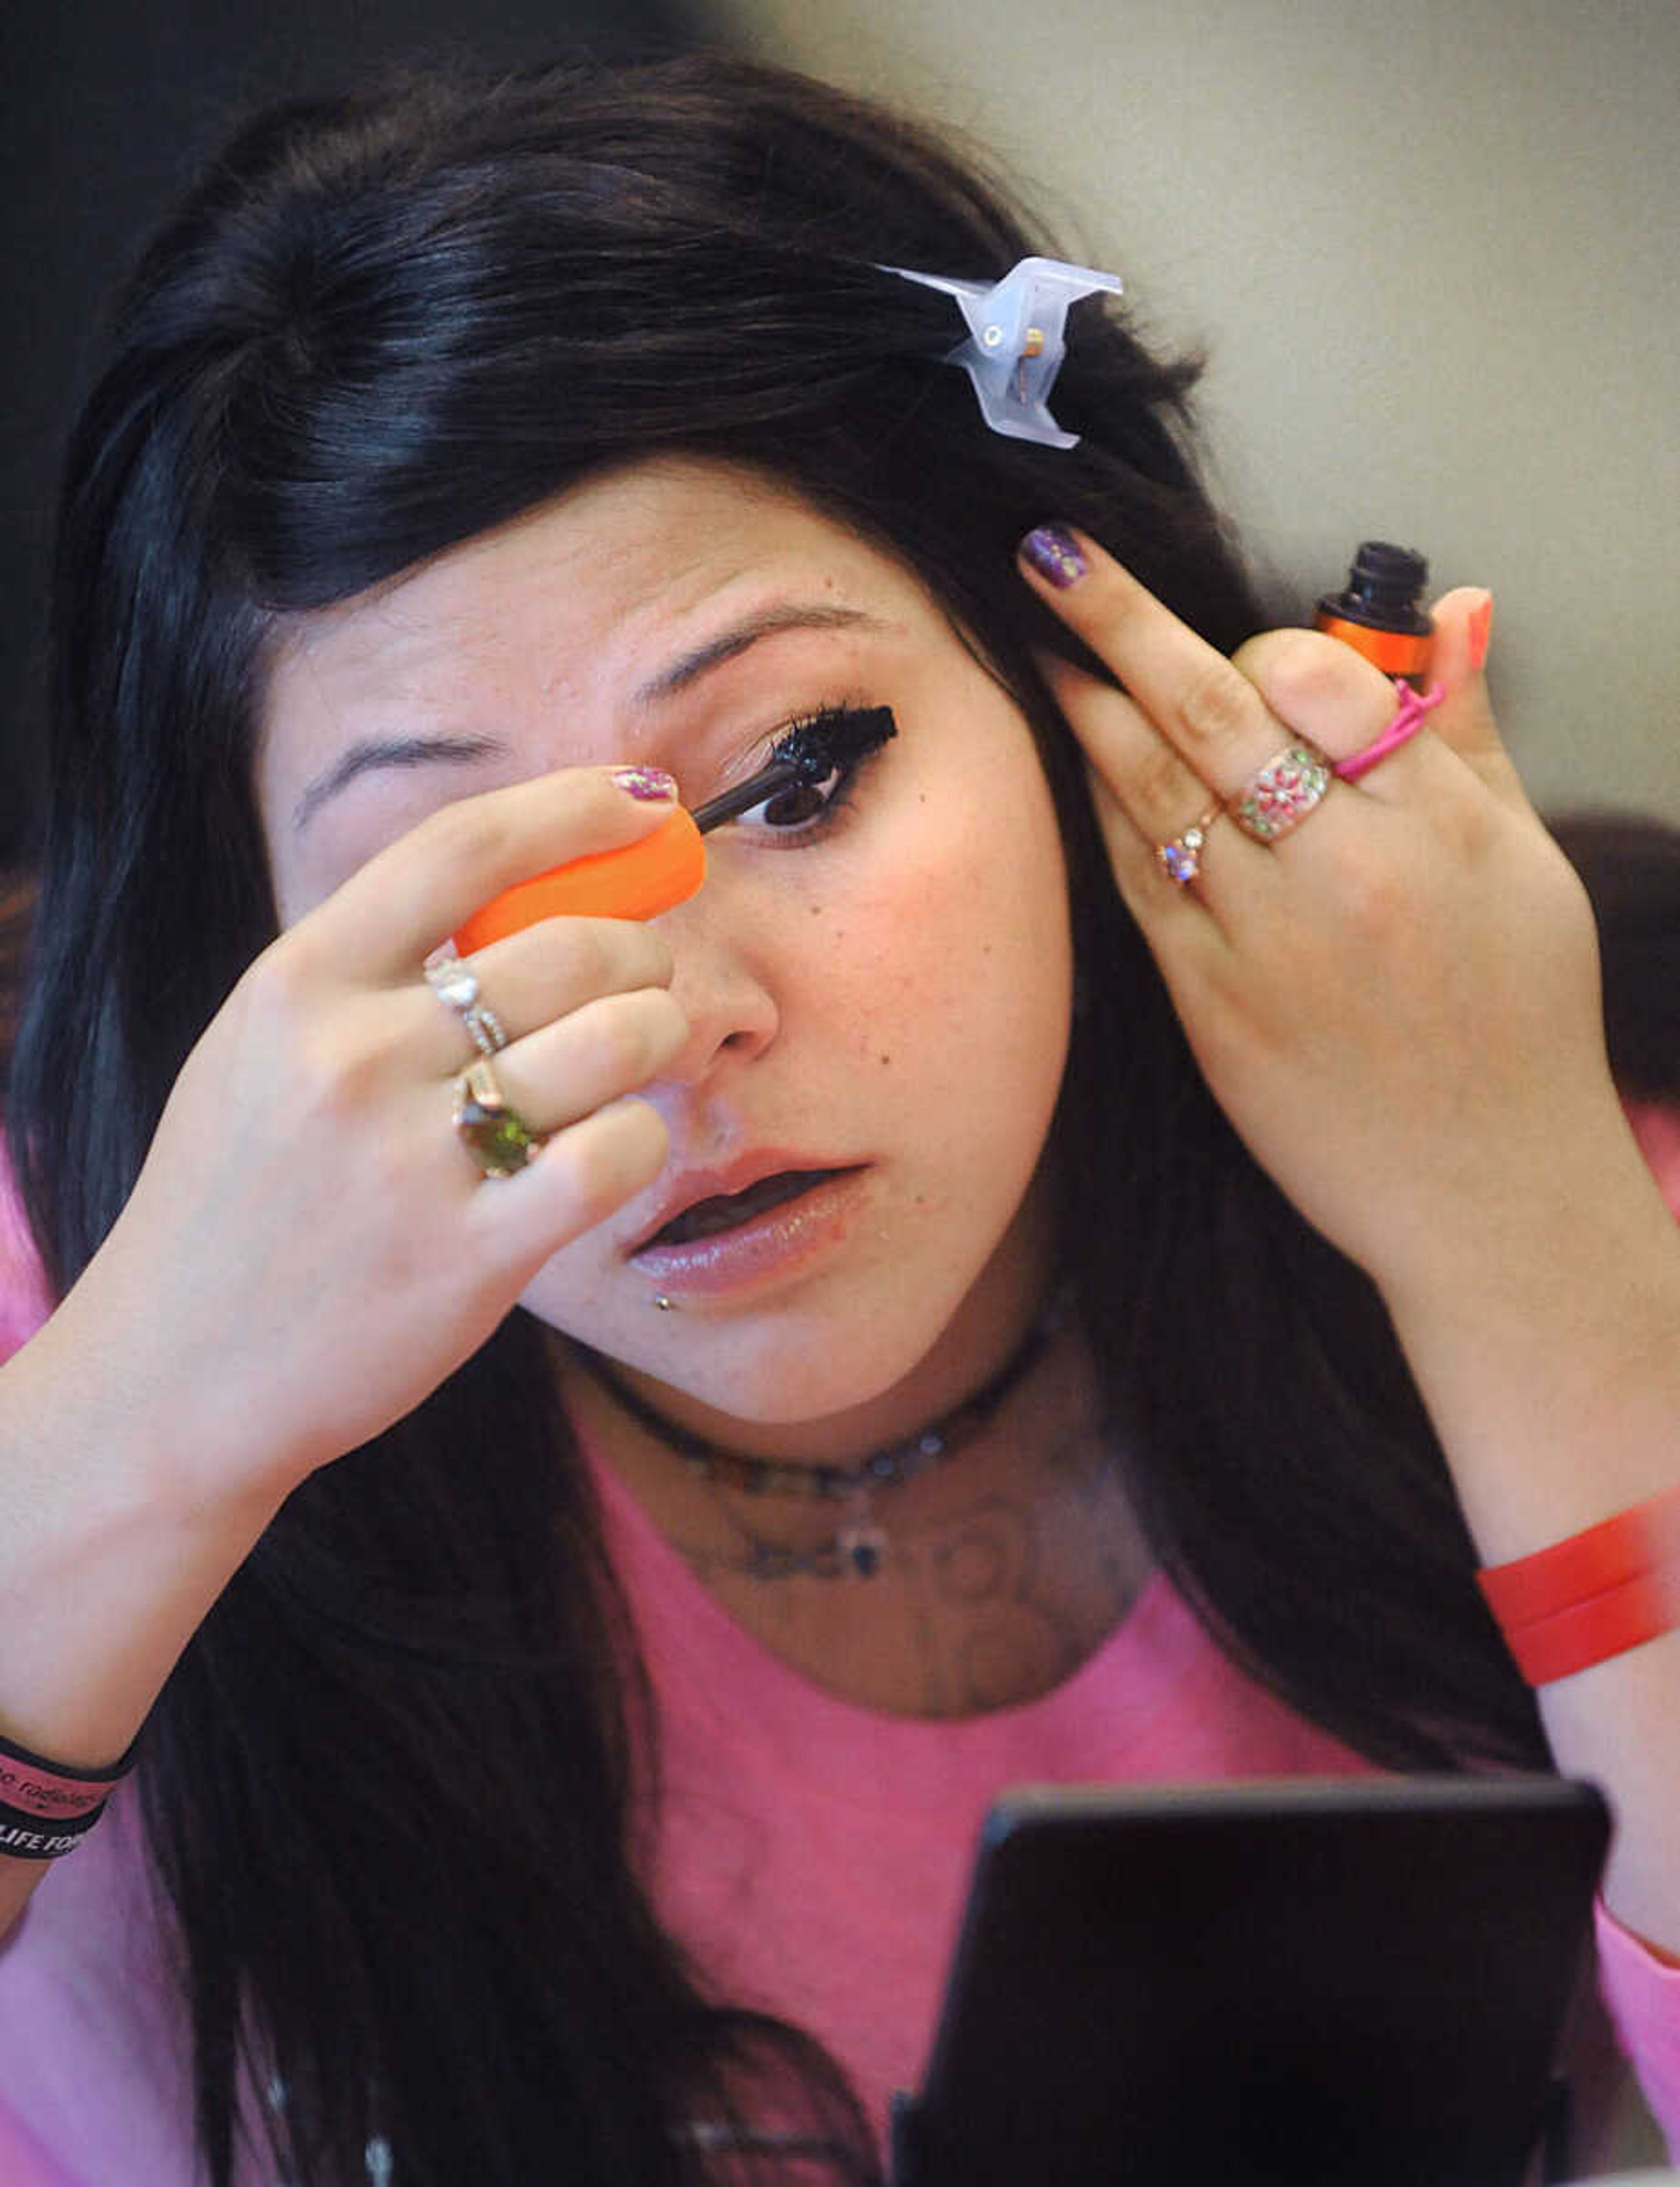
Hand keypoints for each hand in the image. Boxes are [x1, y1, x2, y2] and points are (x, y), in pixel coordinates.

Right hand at [56, 766, 687, 1499]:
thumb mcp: (262, 1051)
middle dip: (640, 948)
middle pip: (567, 947)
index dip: (572, 807)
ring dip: (659, 1033)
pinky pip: (616, 1157)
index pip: (459, 848)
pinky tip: (612, 1147)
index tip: (645, 796)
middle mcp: (355, 1058)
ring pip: (614, 1040)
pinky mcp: (471, 1259)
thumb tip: (523, 886)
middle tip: (644, 975)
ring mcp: (412, 1162)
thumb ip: (370, 971)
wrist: (175, 1375)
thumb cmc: (238, 1202)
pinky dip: (640, 1138)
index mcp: (298, 985)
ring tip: (644, 1053)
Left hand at [1018, 525, 1623, 1300]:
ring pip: (1156, 794)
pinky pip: (1140, 886)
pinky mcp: (1215, 1011)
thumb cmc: (1518, 1022)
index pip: (1319, 680)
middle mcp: (1345, 873)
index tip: (1231, 639)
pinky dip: (1105, 817)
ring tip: (1042, 645)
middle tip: (1051, 557)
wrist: (1487, 1191)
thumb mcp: (1524, 862)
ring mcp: (1271, 943)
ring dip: (1088, 709)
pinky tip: (1078, 768)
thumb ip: (1468, 730)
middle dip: (1119, 621)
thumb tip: (1458, 609)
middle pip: (1212, 715)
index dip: (1260, 648)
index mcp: (1431, 823)